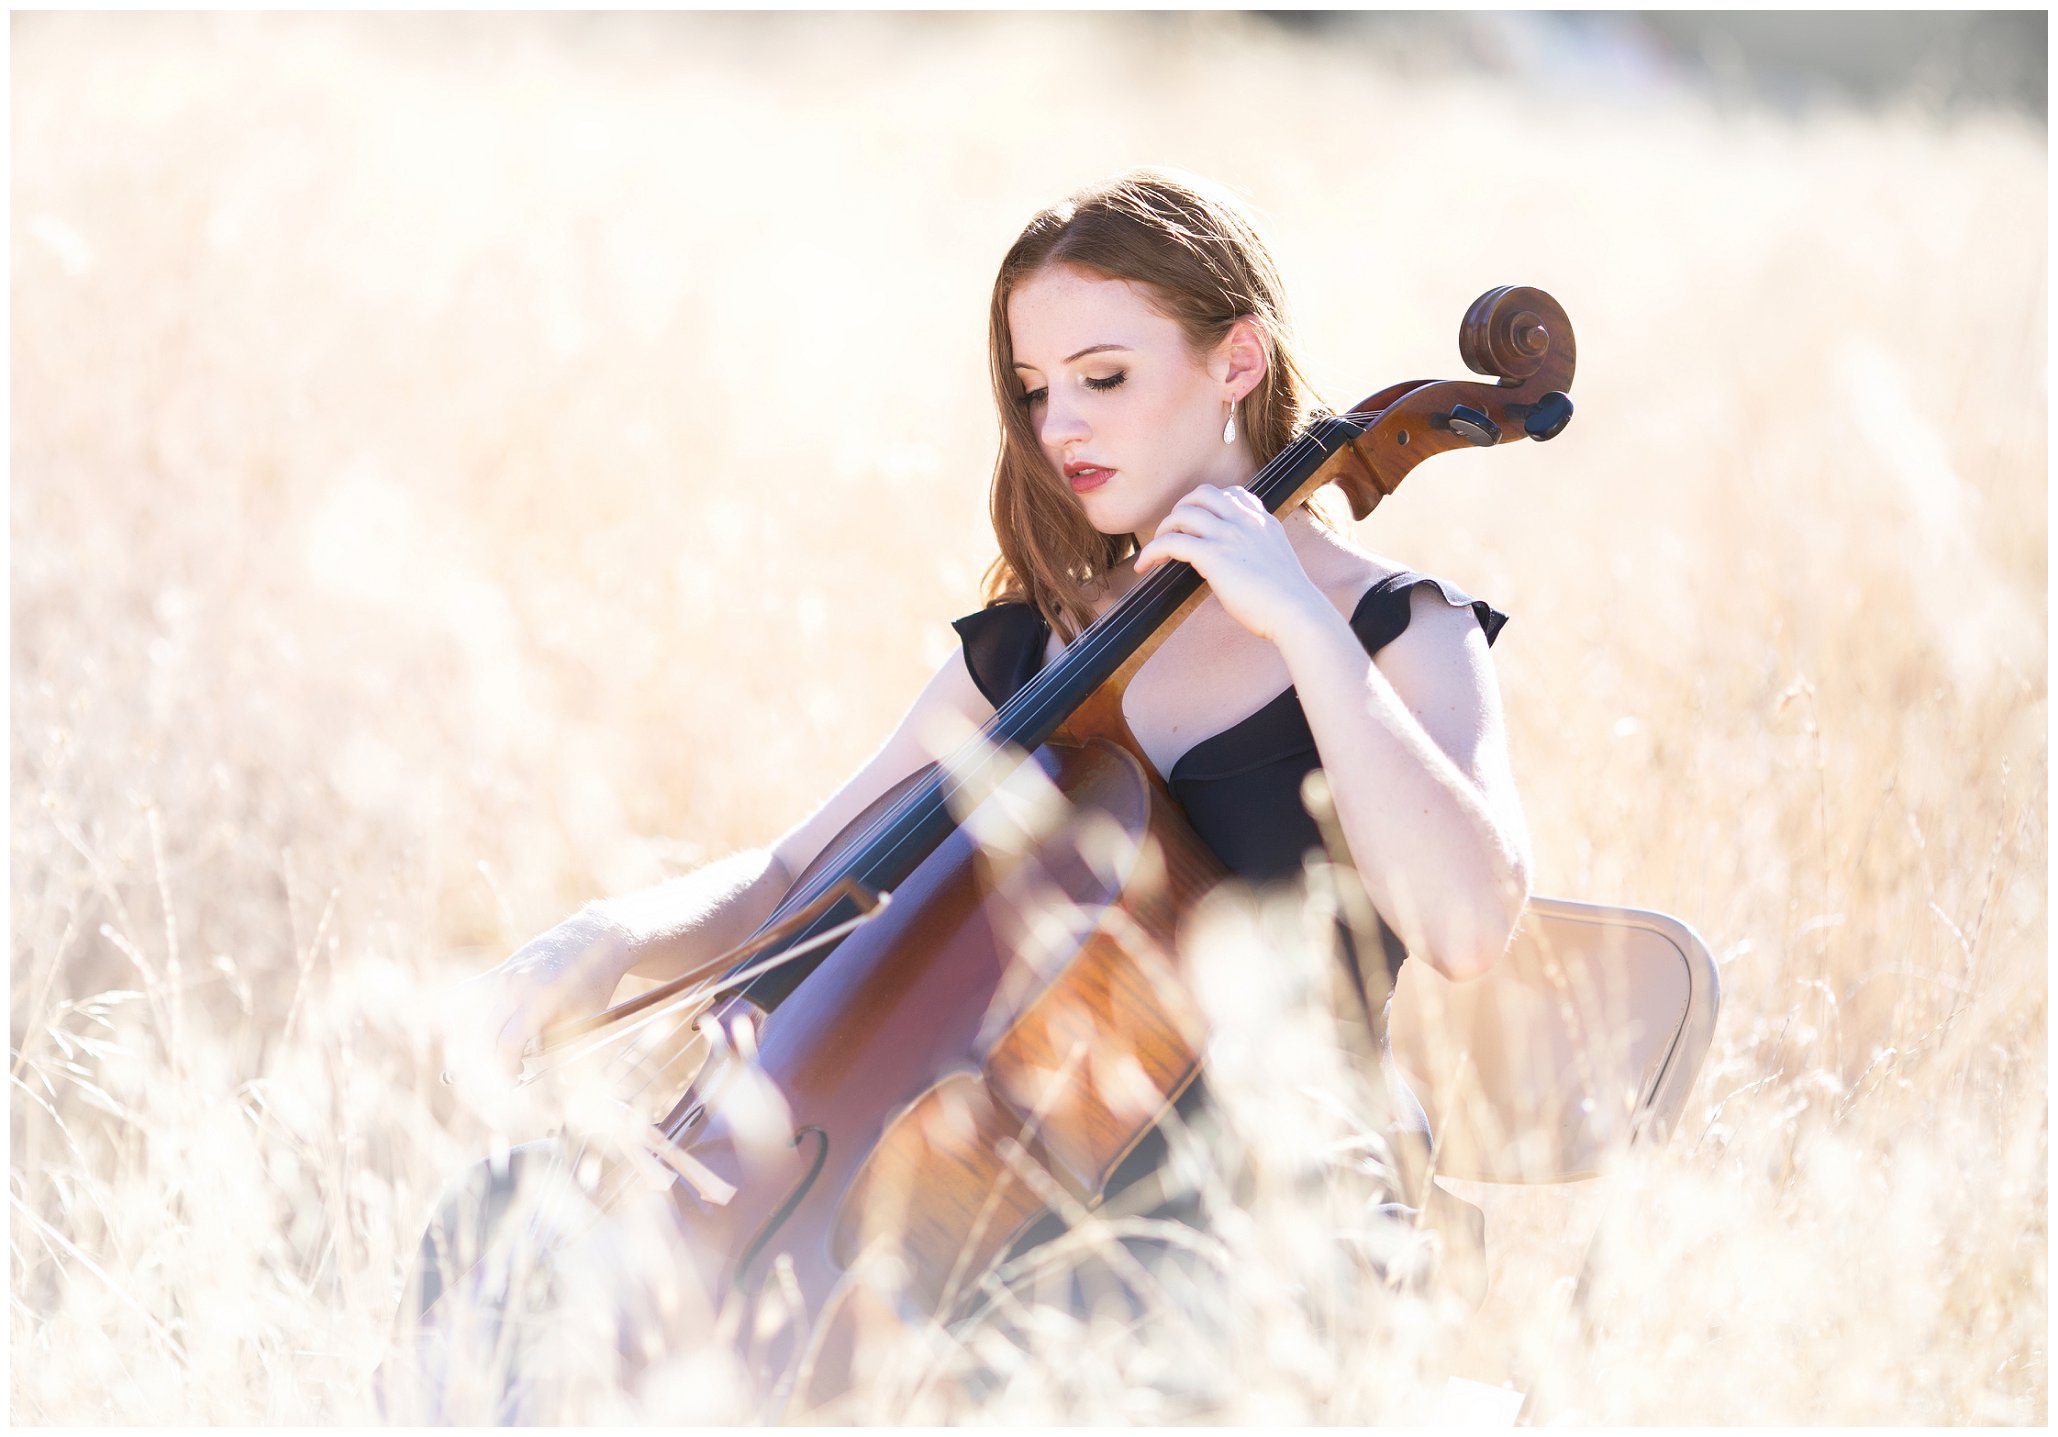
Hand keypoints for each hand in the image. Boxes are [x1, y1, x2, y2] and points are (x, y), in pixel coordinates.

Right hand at [439, 906, 634, 1083]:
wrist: (594, 937)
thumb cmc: (594, 982)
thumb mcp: (581, 1018)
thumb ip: (549, 1040)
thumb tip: (518, 1060)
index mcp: (540, 997)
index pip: (507, 1043)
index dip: (505, 1069)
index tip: (514, 1081)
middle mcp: (514, 984)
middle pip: (482, 1035)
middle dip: (488, 1063)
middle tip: (505, 1076)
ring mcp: (501, 975)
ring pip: (466, 1017)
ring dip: (470, 1043)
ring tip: (489, 1058)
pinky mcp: (497, 970)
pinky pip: (466, 996)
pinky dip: (458, 1016)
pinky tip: (466, 1035)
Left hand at [1132, 485, 1330, 643]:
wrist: (1297, 613)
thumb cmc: (1289, 601)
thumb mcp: (1277, 564)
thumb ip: (1259, 554)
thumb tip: (1241, 565)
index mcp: (1263, 522)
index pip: (1233, 494)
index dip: (1210, 504)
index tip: (1199, 521)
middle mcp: (1245, 521)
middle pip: (1202, 494)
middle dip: (1181, 508)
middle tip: (1173, 532)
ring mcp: (1229, 535)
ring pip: (1183, 513)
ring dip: (1163, 529)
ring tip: (1156, 550)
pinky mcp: (1213, 555)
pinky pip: (1171, 543)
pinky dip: (1152, 551)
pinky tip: (1144, 566)